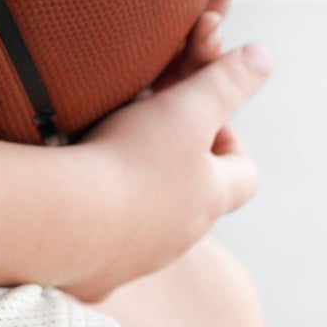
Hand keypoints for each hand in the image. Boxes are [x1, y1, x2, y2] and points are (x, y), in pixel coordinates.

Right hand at [57, 0, 266, 300]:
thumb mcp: (187, 108)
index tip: (195, 115)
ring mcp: (139, 257)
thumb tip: (262, 56)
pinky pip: (101, 243)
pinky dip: (93, 217)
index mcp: (209, 197)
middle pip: (193, 196)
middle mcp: (181, 234)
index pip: (244, 172)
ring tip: (101, 154)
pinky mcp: (96, 270)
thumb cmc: (130, 161)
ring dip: (135, 188)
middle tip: (140, 124)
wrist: (64, 221)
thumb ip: (226, 81)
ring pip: (148, 220)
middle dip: (173, 159)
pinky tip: (70, 192)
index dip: (228, 139)